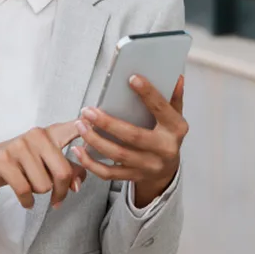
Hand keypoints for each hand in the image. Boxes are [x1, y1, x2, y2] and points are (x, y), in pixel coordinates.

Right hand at [0, 121, 86, 209]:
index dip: (86, 128)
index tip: (93, 124)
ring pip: (43, 184)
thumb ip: (68, 170)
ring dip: (39, 193)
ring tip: (32, 187)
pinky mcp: (3, 160)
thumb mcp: (46, 161)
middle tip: (57, 199)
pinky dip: (27, 201)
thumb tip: (77, 184)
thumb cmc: (22, 162)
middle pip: (62, 171)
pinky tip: (26, 200)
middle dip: (61, 191)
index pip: (73, 128)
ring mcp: (19, 146)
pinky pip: (24, 189)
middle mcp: (36, 135)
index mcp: (50, 133)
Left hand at [72, 75, 187, 207]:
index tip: (131, 78)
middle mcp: (164, 149)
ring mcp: (148, 166)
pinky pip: (109, 173)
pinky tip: (78, 150)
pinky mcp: (134, 176)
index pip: (162, 109)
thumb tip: (177, 77)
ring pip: (118, 155)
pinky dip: (91, 163)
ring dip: (95, 140)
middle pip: (133, 136)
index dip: (148, 94)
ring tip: (80, 125)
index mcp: (175, 129)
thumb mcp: (175, 117)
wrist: (167, 171)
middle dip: (108, 123)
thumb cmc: (167, 136)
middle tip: (88, 111)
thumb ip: (174, 98)